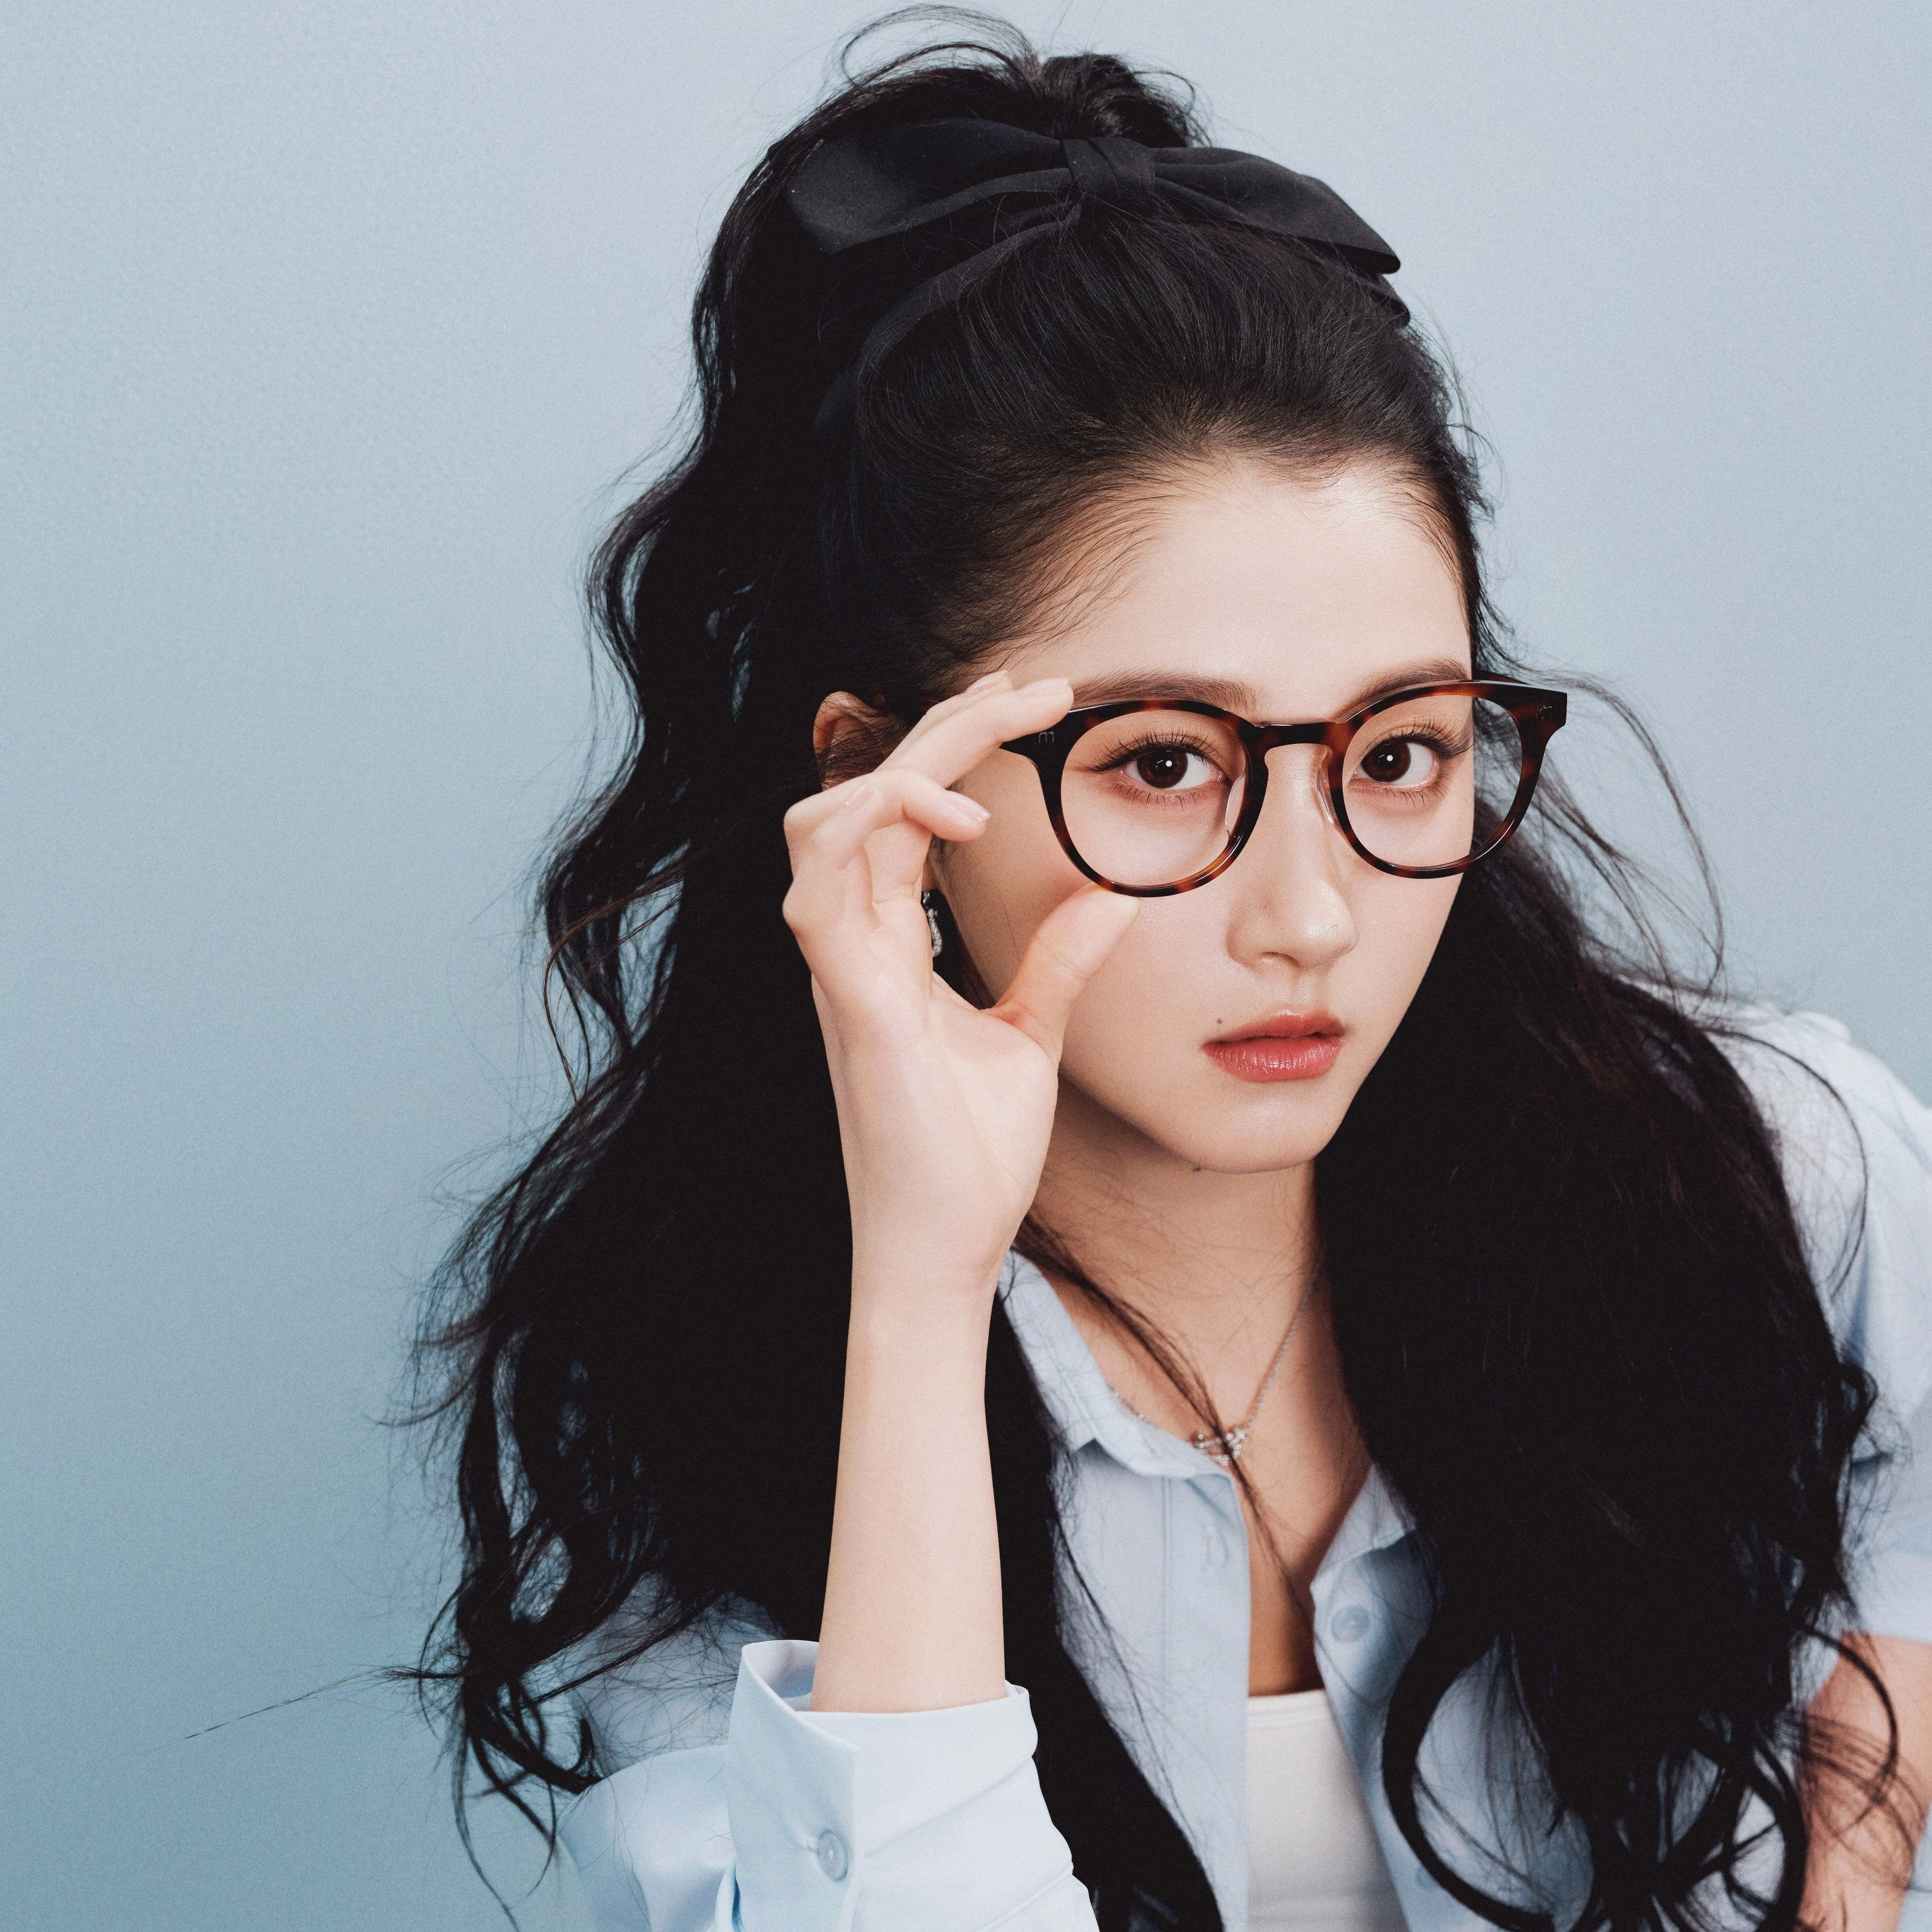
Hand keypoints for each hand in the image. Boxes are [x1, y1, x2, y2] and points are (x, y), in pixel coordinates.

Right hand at [782, 671, 1139, 1314]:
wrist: (946, 1247)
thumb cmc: (974, 1159)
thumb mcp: (1033, 1035)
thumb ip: (1059, 962)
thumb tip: (1109, 899)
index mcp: (889, 946)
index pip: (901, 813)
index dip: (953, 745)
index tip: (1031, 702)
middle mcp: (851, 945)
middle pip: (867, 790)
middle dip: (943, 723)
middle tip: (1030, 683)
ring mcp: (840, 970)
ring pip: (822, 815)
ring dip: (900, 761)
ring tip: (984, 745)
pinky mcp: (847, 998)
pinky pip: (821, 879)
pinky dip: (873, 821)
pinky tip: (953, 816)